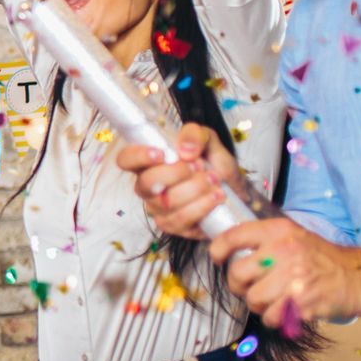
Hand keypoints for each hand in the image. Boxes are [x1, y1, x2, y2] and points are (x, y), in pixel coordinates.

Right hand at [114, 123, 242, 240]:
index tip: (160, 154)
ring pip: (166, 202)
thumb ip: (196, 135)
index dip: (137, 157)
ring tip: (214, 180)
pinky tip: (215, 196)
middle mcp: (148, 187)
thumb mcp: (209, 141)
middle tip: (199, 166)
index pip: (126, 159)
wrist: (234, 190)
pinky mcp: (172, 226)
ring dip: (195, 189)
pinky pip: (181, 219)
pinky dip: (202, 206)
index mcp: (149, 162)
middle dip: (176, 173)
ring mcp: (158, 208)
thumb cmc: (214, 165)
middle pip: (145, 183)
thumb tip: (185, 150)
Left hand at [212, 219, 360, 330]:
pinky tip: (285, 309)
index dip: (218, 250)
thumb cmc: (324, 258)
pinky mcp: (302, 301)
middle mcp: (284, 251)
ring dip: (258, 304)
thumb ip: (265, 240)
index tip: (218, 258)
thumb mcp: (295, 235)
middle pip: (237, 273)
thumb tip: (230, 250)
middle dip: (239, 285)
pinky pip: (271, 316)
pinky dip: (274, 318)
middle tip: (250, 287)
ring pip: (252, 299)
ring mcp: (293, 277)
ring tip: (272, 299)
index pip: (233, 236)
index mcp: (279, 231)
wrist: (360, 276)